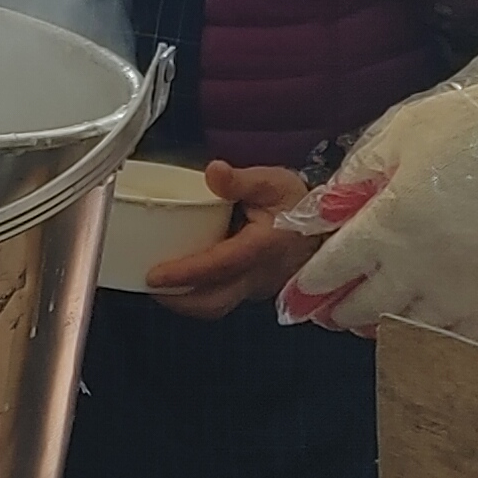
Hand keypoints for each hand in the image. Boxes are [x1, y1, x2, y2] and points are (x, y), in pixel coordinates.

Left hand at [146, 164, 317, 317]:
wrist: (328, 231)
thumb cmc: (300, 205)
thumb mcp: (274, 182)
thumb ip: (242, 180)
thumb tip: (214, 172)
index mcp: (264, 248)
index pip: (219, 266)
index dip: (185, 273)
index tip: (154, 275)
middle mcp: (260, 275)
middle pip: (214, 301)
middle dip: (178, 300)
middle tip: (150, 285)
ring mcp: (258, 288)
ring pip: (217, 306)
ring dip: (186, 302)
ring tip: (159, 286)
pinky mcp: (254, 291)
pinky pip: (223, 300)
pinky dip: (199, 296)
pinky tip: (181, 282)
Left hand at [279, 74, 477, 342]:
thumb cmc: (476, 127)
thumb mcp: (401, 133)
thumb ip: (355, 175)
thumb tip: (320, 208)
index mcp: (386, 225)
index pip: (332, 270)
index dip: (307, 289)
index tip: (293, 302)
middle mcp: (417, 269)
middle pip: (362, 309)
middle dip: (338, 312)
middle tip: (327, 312)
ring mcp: (461, 293)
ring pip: (406, 330)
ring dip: (381, 328)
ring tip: (371, 321)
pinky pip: (459, 340)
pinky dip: (436, 339)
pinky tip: (426, 327)